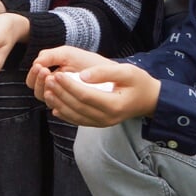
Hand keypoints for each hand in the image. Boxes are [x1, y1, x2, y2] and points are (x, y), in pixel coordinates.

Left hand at [29, 46, 158, 126]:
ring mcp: (102, 123)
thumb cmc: (139, 82)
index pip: (86, 96)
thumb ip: (105, 72)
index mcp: (114, 105)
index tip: (57, 74)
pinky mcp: (98, 123)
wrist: (148, 100)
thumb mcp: (127, 72)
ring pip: (75, 116)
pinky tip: (54, 105)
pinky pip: (78, 121)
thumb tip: (82, 75)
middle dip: (60, 93)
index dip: (69, 86)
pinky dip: (65, 114)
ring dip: (59, 103)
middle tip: (47, 80)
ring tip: (46, 90)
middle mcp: (107, 118)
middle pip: (77, 107)